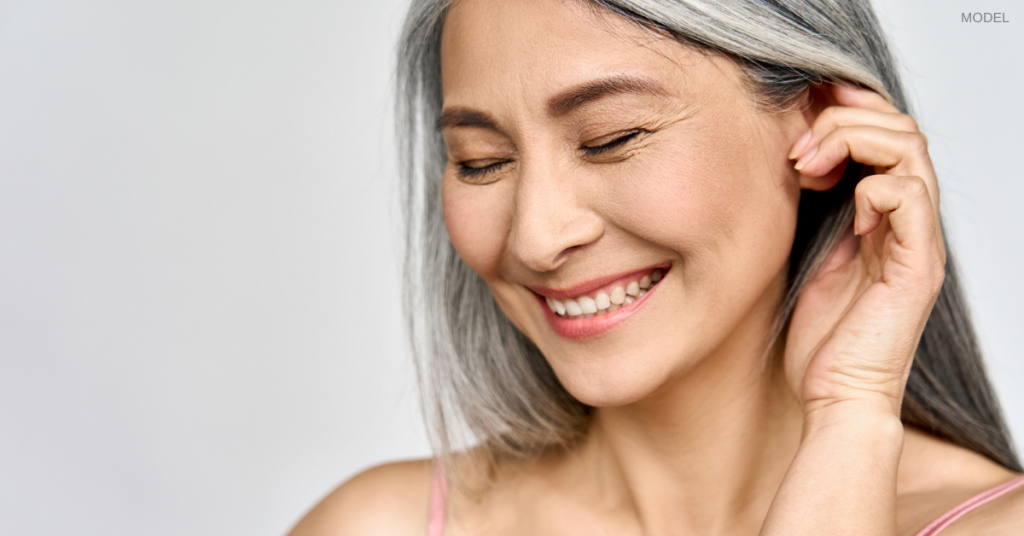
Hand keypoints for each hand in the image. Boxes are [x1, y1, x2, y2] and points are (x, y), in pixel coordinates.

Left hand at [783, 84, 946, 422]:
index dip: (849, 110)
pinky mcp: (917, 266)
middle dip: (844, 121)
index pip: (886, 135)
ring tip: (806, 167)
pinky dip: (872, 188)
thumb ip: (816, 213)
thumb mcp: (809, 259)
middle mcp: (908, 223)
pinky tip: (843, 210)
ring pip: (910, 151)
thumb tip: (794, 165)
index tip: (801, 110)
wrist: (836, 398)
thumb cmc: (822, 340)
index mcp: (885, 218)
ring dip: (852, 143)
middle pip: (903, 130)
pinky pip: (909, 197)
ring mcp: (917, 243)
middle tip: (795, 150)